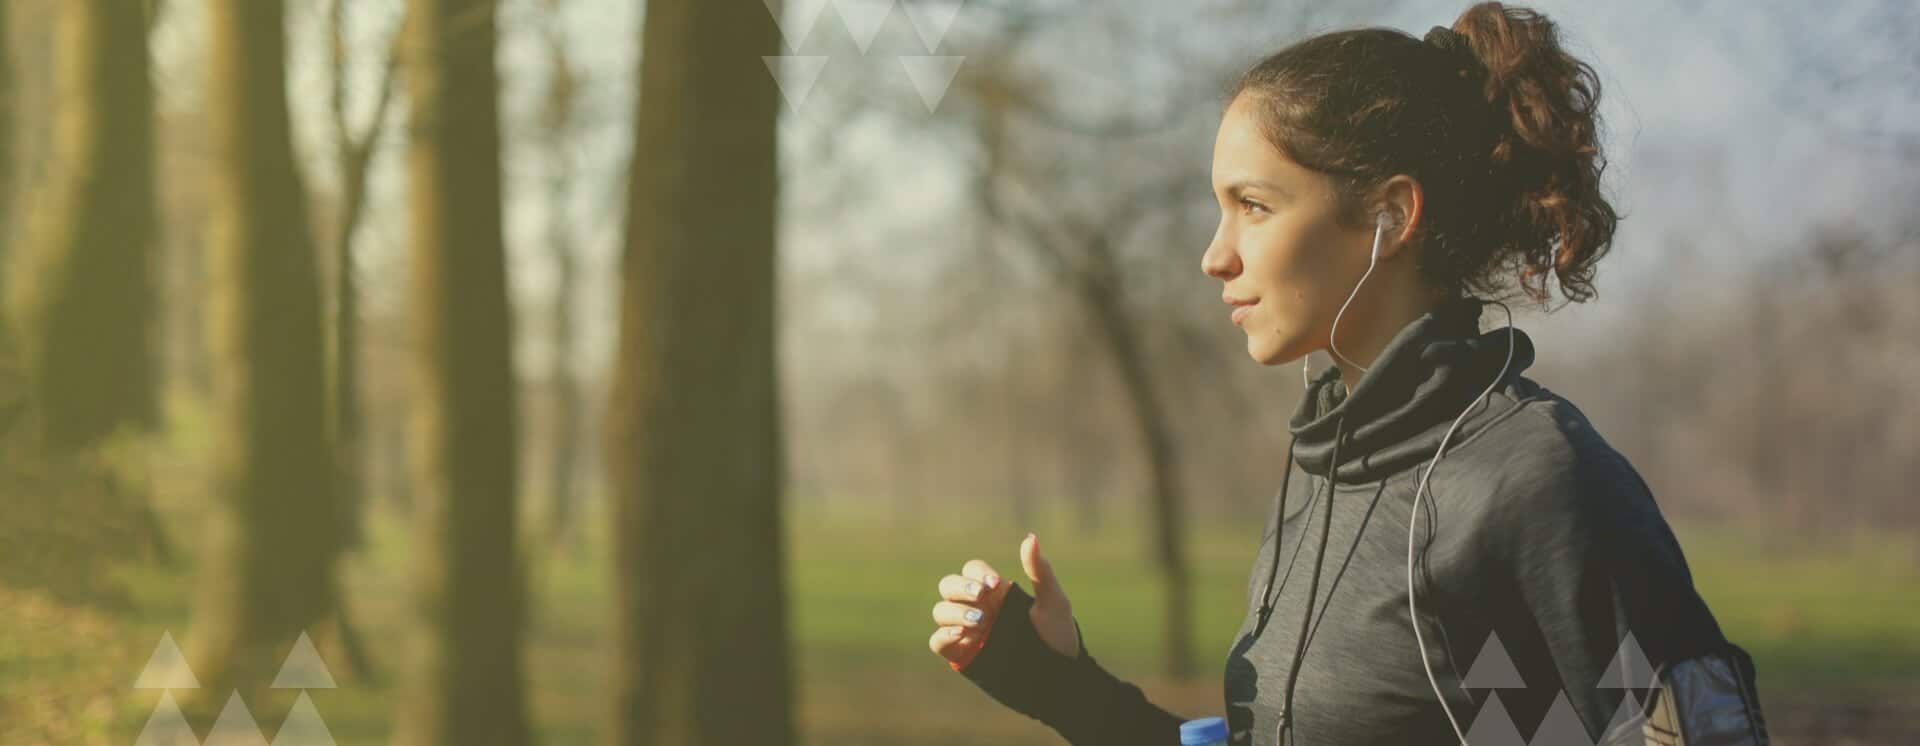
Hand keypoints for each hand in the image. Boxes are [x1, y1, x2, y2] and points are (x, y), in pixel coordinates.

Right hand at [928, 532, 1080, 668]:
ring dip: (955, 611)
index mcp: (995, 592)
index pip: (971, 570)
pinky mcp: (962, 654)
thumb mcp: (1053, 602)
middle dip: (961, 588)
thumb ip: (1040, 571)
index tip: (995, 584)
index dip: (977, 573)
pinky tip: (962, 633)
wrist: (1058, 676)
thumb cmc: (1058, 636)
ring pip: (941, 611)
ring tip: (981, 622)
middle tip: (982, 595)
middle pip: (949, 585)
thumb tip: (1030, 537)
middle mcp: (977, 607)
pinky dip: (943, 635)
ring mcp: (967, 631)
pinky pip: (938, 642)